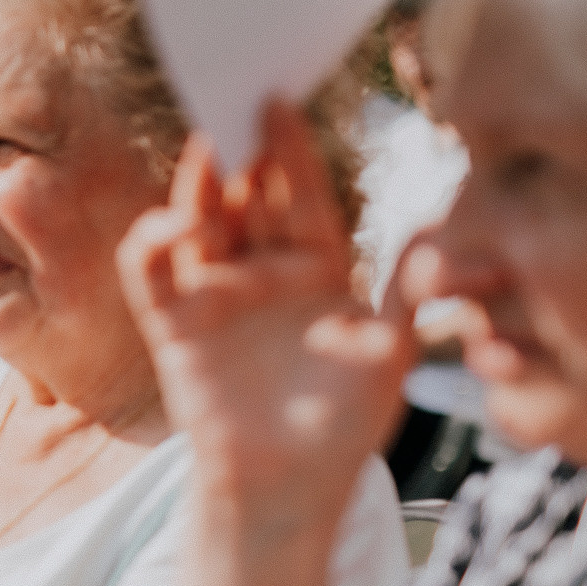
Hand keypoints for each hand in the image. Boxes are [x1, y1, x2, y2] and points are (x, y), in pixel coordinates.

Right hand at [118, 101, 413, 527]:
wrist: (289, 487)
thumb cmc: (344, 426)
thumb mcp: (391, 353)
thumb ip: (406, 293)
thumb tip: (435, 234)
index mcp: (316, 269)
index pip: (301, 194)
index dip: (292, 150)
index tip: (283, 100)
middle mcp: (262, 273)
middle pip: (246, 196)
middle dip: (241, 149)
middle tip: (235, 98)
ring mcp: (215, 295)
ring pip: (197, 221)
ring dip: (198, 184)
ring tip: (208, 146)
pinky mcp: (173, 325)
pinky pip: (152, 272)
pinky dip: (153, 242)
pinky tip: (176, 225)